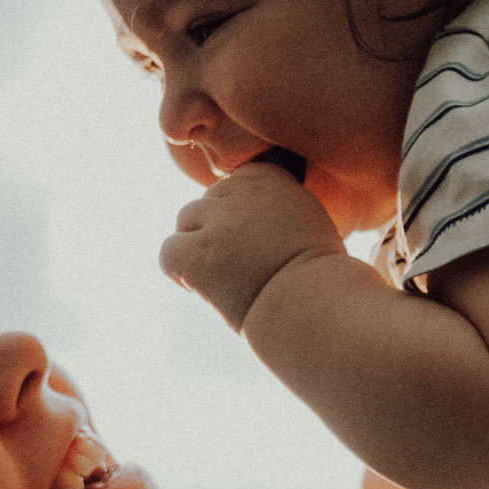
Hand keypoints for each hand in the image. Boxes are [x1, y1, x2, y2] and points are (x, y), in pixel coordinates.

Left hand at [159, 163, 345, 330]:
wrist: (314, 310)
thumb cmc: (320, 280)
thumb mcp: (309, 225)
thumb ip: (278, 207)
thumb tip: (250, 214)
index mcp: (274, 179)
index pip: (235, 180)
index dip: (236, 212)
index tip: (249, 240)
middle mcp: (243, 193)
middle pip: (208, 200)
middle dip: (216, 230)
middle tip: (236, 266)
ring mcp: (218, 222)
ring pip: (185, 221)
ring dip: (197, 247)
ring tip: (221, 279)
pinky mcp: (197, 253)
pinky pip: (169, 251)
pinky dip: (178, 272)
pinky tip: (201, 290)